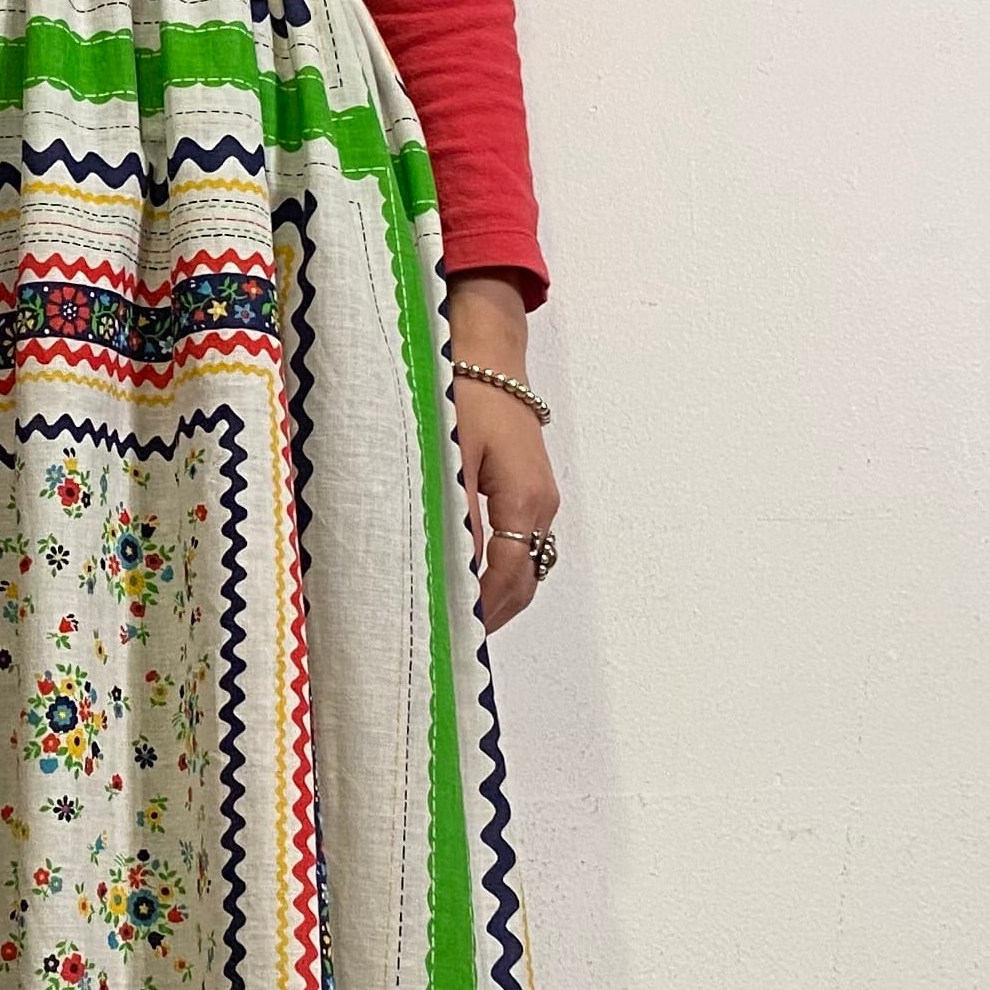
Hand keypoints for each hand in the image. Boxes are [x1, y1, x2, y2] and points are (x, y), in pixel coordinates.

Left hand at [446, 270, 559, 633]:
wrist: (489, 352)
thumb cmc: (464, 393)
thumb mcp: (450, 453)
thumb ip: (456, 514)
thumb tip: (454, 568)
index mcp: (525, 498)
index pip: (508, 576)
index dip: (482, 610)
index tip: (452, 632)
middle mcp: (540, 505)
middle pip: (523, 579)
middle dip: (490, 612)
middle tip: (449, 637)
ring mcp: (538, 498)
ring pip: (523, 563)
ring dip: (494, 592)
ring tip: (453, 615)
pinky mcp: (527, 489)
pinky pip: (517, 542)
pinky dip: (496, 568)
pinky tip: (463, 575)